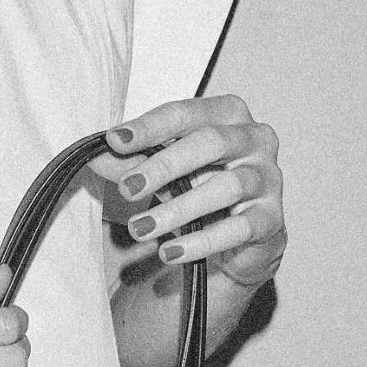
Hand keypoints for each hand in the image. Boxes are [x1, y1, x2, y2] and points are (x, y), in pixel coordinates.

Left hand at [92, 95, 285, 289]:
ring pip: (226, 187)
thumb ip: (131, 161)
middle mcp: (255, 139)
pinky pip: (238, 229)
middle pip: (211, 142)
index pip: (186, 112)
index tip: (114, 141)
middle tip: (129, 187)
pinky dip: (200, 242)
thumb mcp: (161, 171)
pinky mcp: (272, 219)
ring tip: (140, 228)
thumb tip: (94, 155)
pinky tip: (169, 253)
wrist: (238, 237)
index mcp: (228, 114)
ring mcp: (269, 179)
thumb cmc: (200, 187)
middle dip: (165, 165)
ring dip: (178, 209)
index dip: (149, 127)